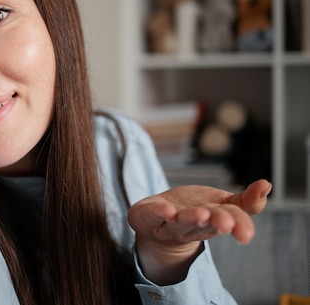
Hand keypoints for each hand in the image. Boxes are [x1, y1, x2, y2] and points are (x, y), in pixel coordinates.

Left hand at [127, 179, 271, 284]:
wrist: (156, 220)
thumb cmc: (194, 209)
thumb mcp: (222, 204)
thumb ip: (246, 200)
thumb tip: (267, 185)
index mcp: (215, 221)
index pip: (231, 221)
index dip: (239, 225)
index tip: (246, 232)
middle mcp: (194, 225)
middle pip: (207, 225)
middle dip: (217, 223)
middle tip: (225, 223)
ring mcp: (170, 223)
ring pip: (181, 223)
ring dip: (191, 219)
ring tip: (200, 214)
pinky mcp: (149, 216)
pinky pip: (154, 214)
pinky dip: (160, 212)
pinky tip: (167, 211)